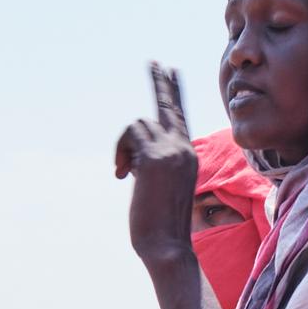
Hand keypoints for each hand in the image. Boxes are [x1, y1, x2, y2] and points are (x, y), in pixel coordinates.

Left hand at [117, 64, 201, 271]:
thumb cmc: (162, 227)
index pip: (180, 117)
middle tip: (153, 62)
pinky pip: (130, 136)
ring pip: (137, 125)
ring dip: (123, 145)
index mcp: (188, 156)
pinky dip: (120, 151)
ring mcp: (172, 150)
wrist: (168, 246)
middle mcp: (184, 148)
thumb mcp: (160, 189)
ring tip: (123, 172)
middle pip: (168, 105)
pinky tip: (122, 174)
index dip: (174, 94)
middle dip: (159, 82)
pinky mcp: (155, 157)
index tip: (170, 72)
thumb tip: (133, 158)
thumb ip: (154, 166)